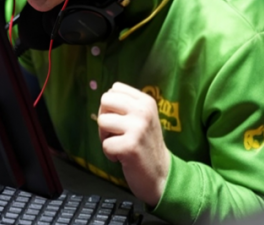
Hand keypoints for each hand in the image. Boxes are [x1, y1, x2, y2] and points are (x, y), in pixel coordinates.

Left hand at [97, 82, 169, 206]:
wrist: (161, 173)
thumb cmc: (145, 144)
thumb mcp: (143, 117)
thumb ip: (126, 104)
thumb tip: (105, 95)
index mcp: (146, 101)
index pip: (114, 89)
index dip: (112, 105)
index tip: (122, 120)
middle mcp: (143, 111)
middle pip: (105, 100)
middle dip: (105, 118)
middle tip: (117, 132)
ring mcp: (137, 128)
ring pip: (102, 121)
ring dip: (106, 137)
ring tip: (121, 144)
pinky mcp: (130, 146)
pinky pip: (105, 144)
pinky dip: (110, 154)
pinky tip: (123, 157)